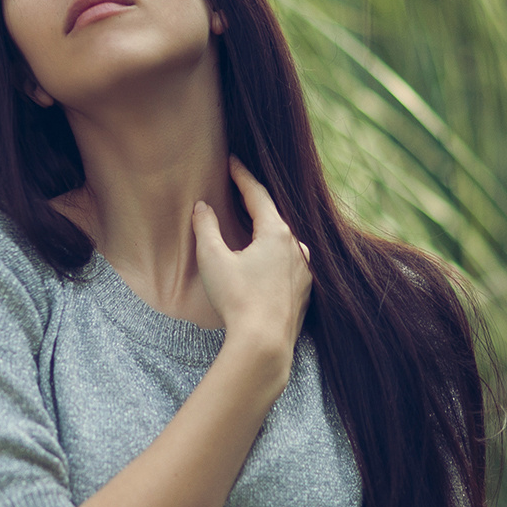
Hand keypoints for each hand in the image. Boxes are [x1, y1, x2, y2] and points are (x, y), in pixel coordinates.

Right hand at [190, 156, 311, 354]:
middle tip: (241, 190)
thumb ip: (206, 227)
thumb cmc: (237, 300)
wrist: (264, 344)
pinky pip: (289, 267)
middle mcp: (297, 248)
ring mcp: (304, 272)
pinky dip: (275, 260)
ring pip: (284, 244)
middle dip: (256, 204)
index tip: (232, 162)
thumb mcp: (213, 259)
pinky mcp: (304, 294)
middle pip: (273, 218)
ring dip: (267, 234)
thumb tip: (202, 207)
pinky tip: (265, 267)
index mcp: (276, 233)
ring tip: (253, 230)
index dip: (242, 176)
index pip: (257, 195)